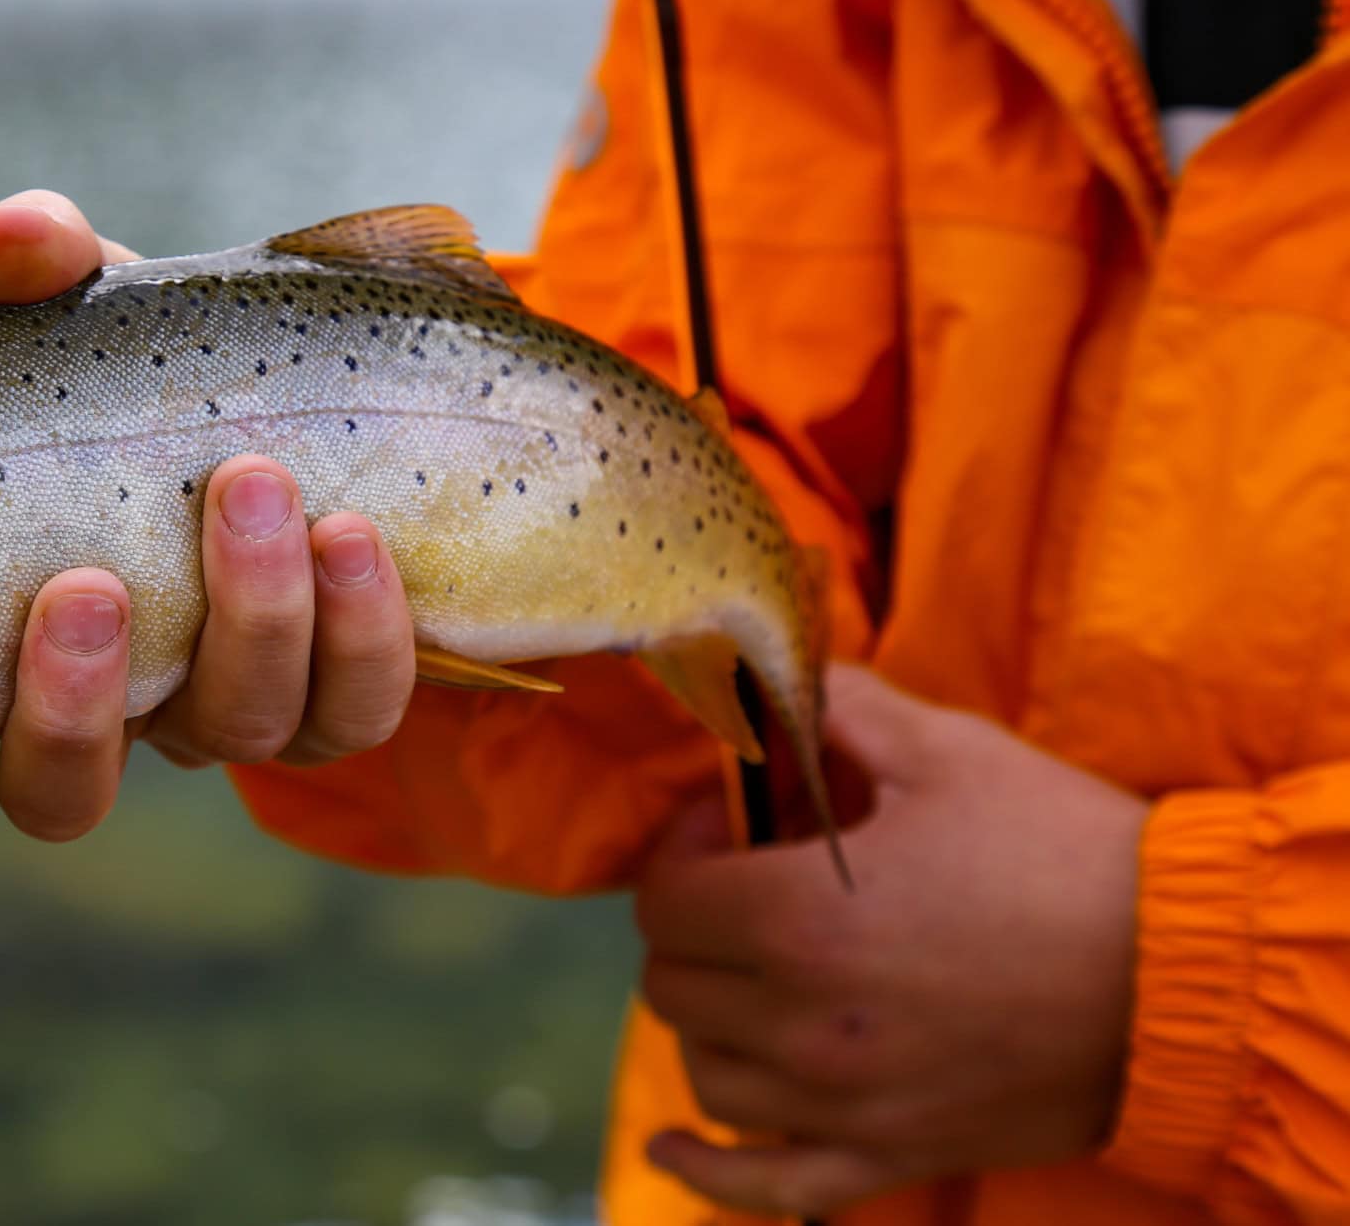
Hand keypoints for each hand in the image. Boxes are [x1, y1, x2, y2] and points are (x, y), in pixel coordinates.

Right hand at [0, 190, 418, 836]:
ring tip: (252, 485)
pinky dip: (360, 632)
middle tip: (86, 585)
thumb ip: (40, 272)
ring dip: (243, 621)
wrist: (329, 404)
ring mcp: (223, 713)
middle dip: (72, 706)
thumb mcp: (90, 316)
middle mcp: (107, 710)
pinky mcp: (340, 699)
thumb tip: (6, 238)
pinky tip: (355, 536)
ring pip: (224, 735)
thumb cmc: (154, 374)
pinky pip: (354, 712)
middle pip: (63, 788)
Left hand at [633, 664, 1146, 1217]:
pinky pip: (771, 1186)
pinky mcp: (895, 1154)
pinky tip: (671, 1148)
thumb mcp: (946, 750)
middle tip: (748, 887)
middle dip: (694, 927)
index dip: (685, 849)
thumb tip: (767, 678)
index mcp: (799, 917)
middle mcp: (804, 1023)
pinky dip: (710, 1171)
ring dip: (710, 1020)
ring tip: (752, 975)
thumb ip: (836, 708)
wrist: (1186, 973)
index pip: (666, 899)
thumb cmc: (1064, 853)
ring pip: (707, 1075)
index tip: (732, 825)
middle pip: (672, 985)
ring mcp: (846, 1102)